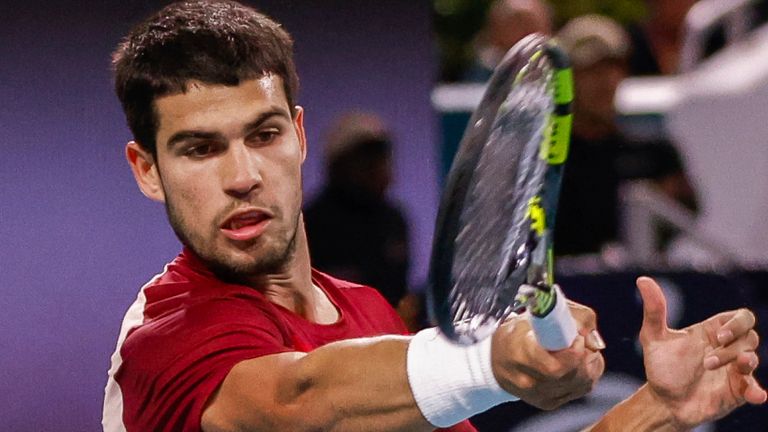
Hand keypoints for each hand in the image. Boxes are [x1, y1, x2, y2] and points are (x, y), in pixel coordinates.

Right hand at [491, 301, 604, 409]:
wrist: (496, 359)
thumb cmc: (517, 333)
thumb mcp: (537, 314)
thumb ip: (571, 317)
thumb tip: (593, 339)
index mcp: (519, 353)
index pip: (556, 366)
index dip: (574, 351)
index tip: (576, 336)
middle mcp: (527, 381)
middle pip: (573, 375)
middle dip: (585, 355)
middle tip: (580, 339)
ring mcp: (539, 395)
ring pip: (582, 383)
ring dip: (589, 364)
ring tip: (578, 349)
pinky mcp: (549, 403)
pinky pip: (581, 389)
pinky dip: (587, 374)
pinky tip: (577, 362)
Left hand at [637, 276, 766, 427]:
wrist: (662, 401)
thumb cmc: (660, 366)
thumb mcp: (653, 337)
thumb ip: (654, 310)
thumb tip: (642, 279)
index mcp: (713, 331)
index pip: (742, 318)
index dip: (737, 324)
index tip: (718, 336)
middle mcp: (728, 348)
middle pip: (750, 337)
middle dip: (733, 346)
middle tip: (707, 360)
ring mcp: (734, 370)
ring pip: (752, 359)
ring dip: (740, 363)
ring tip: (711, 369)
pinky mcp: (738, 392)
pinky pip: (755, 389)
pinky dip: (757, 391)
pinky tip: (755, 396)